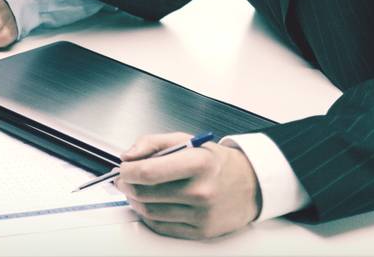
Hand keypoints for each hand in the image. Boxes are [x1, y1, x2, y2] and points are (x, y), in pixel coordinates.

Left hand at [114, 133, 260, 238]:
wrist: (250, 185)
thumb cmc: (215, 162)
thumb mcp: (186, 140)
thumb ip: (151, 143)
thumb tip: (127, 157)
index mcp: (197, 164)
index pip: (148, 172)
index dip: (127, 171)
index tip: (123, 168)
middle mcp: (201, 191)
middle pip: (145, 194)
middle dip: (127, 185)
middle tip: (124, 178)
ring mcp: (202, 215)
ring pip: (150, 212)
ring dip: (135, 201)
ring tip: (136, 190)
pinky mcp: (201, 232)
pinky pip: (162, 227)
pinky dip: (149, 216)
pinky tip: (151, 204)